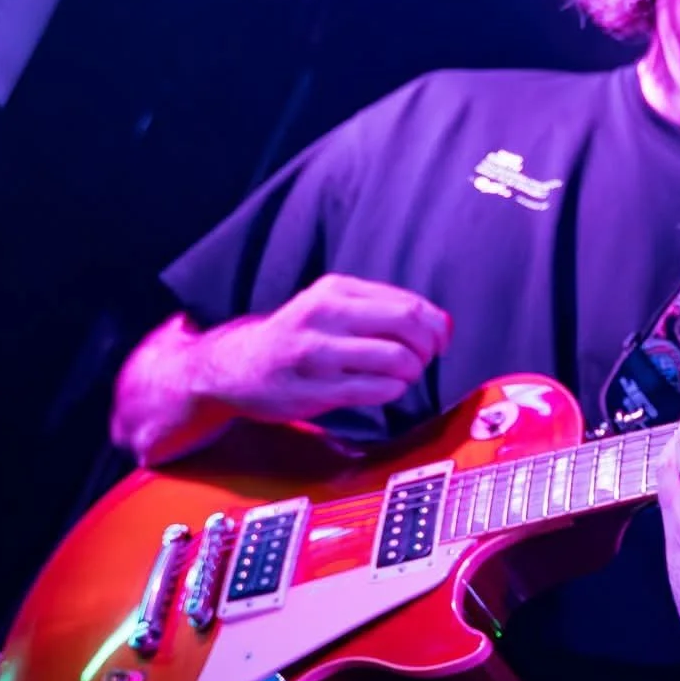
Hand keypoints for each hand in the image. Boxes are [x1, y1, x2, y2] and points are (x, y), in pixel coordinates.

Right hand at [196, 274, 450, 422]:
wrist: (238, 367)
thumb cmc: (298, 337)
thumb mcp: (330, 307)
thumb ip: (380, 309)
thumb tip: (442, 324)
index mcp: (335, 290)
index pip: (409, 304)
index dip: (436, 326)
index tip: (441, 340)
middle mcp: (325, 315)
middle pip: (407, 325)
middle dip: (428, 347)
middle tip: (425, 359)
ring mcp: (318, 353)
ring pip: (395, 359)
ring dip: (411, 372)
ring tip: (402, 376)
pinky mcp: (314, 389)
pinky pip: (375, 390)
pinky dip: (393, 391)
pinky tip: (385, 389)